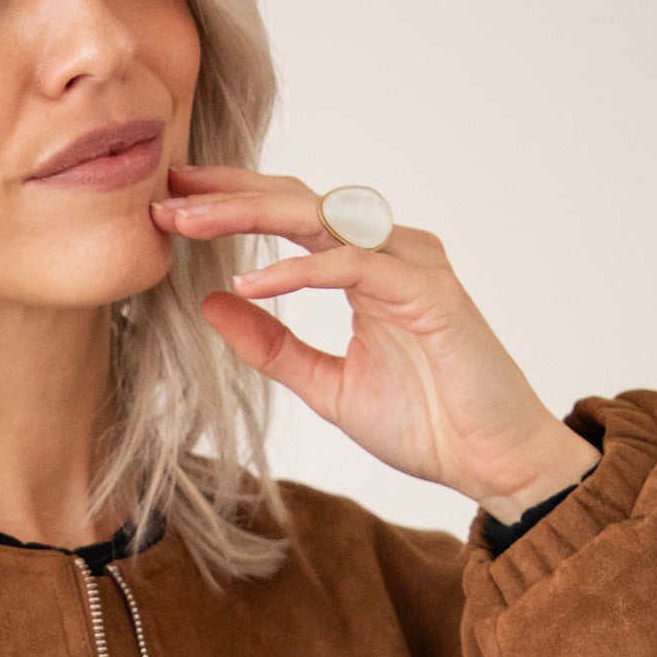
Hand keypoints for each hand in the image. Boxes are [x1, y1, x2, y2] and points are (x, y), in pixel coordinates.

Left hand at [150, 165, 594, 519]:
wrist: (491, 461)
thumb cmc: (426, 422)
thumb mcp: (324, 385)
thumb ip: (272, 346)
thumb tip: (212, 303)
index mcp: (364, 267)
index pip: (288, 216)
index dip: (230, 204)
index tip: (172, 202)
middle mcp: (388, 251)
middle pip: (296, 200)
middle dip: (226, 195)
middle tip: (164, 194)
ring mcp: (410, 264)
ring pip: (319, 217)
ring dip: (249, 215)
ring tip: (190, 221)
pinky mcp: (427, 291)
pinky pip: (352, 265)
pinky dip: (299, 269)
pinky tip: (252, 282)